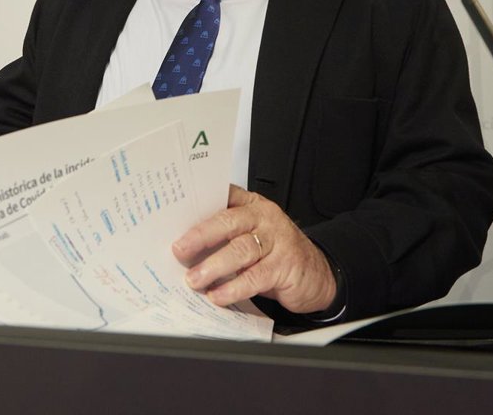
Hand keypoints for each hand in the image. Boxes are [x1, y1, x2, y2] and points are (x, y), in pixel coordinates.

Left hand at [172, 184, 335, 312]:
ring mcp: (277, 241)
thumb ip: (225, 235)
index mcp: (252, 205)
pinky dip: (233, 287)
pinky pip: (255, 277)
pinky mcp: (285, 266)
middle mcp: (264, 218)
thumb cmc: (276, 253)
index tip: (174, 213)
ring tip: (194, 279)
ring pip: (241, 249)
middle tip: (179, 250)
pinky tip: (218, 295)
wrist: (318, 274)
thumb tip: (184, 248)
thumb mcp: (252, 236)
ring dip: (213, 266)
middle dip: (200, 236)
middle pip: (228, 222)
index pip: (222, 197)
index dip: (198, 203)